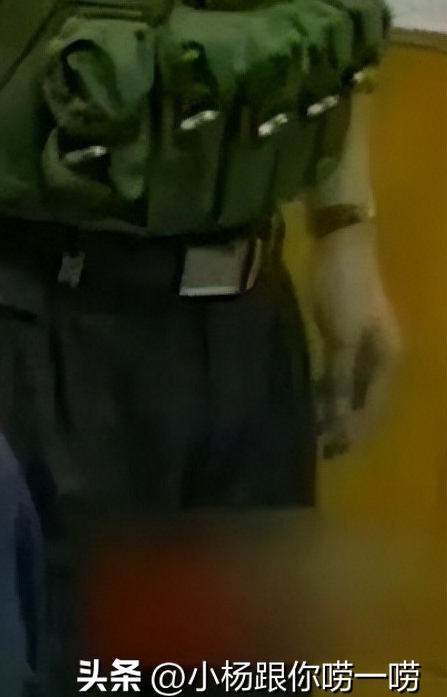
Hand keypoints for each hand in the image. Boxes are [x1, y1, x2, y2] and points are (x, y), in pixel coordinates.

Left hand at [311, 221, 401, 456]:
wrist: (339, 241)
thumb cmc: (345, 288)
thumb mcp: (343, 336)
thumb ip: (339, 378)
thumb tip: (336, 420)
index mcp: (388, 359)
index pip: (372, 408)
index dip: (352, 432)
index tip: (329, 454)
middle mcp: (381, 356)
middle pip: (363, 401)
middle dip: (344, 426)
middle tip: (316, 450)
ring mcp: (363, 344)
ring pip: (349, 388)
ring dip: (333, 409)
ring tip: (311, 432)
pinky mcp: (342, 332)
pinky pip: (336, 371)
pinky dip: (325, 388)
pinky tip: (309, 399)